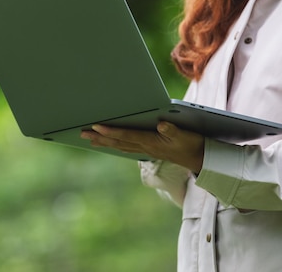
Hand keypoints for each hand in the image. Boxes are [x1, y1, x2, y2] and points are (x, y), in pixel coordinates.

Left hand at [80, 122, 204, 172]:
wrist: (199, 158)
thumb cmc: (192, 144)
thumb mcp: (185, 135)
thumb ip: (173, 129)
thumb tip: (161, 123)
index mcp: (151, 142)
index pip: (126, 135)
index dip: (110, 131)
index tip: (95, 126)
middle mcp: (145, 147)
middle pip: (118, 142)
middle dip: (99, 137)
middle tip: (82, 133)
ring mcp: (146, 149)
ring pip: (120, 145)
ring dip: (104, 142)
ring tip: (89, 138)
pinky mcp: (149, 149)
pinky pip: (127, 147)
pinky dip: (115, 144)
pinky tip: (109, 143)